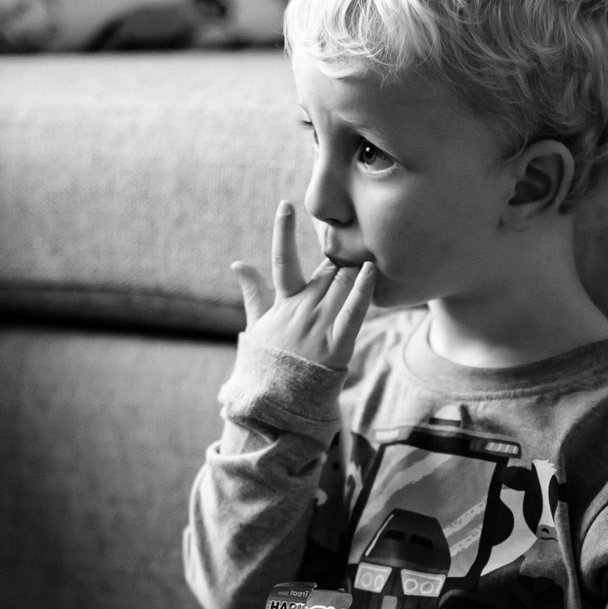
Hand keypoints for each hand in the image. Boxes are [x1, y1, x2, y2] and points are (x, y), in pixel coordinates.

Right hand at [231, 201, 374, 371]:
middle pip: (326, 269)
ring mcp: (319, 326)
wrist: (277, 403)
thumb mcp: (256, 326)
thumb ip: (252, 293)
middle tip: (356, 232)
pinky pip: (352, 313)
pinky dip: (362, 291)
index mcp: (283, 303)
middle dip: (341, 251)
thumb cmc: (268, 364)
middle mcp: (302, 309)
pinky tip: (370, 270)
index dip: (283, 231)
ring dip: (355, 266)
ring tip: (369, 247)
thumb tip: (237, 264)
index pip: (282, 259)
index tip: (286, 205)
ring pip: (341, 284)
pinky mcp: (336, 345)